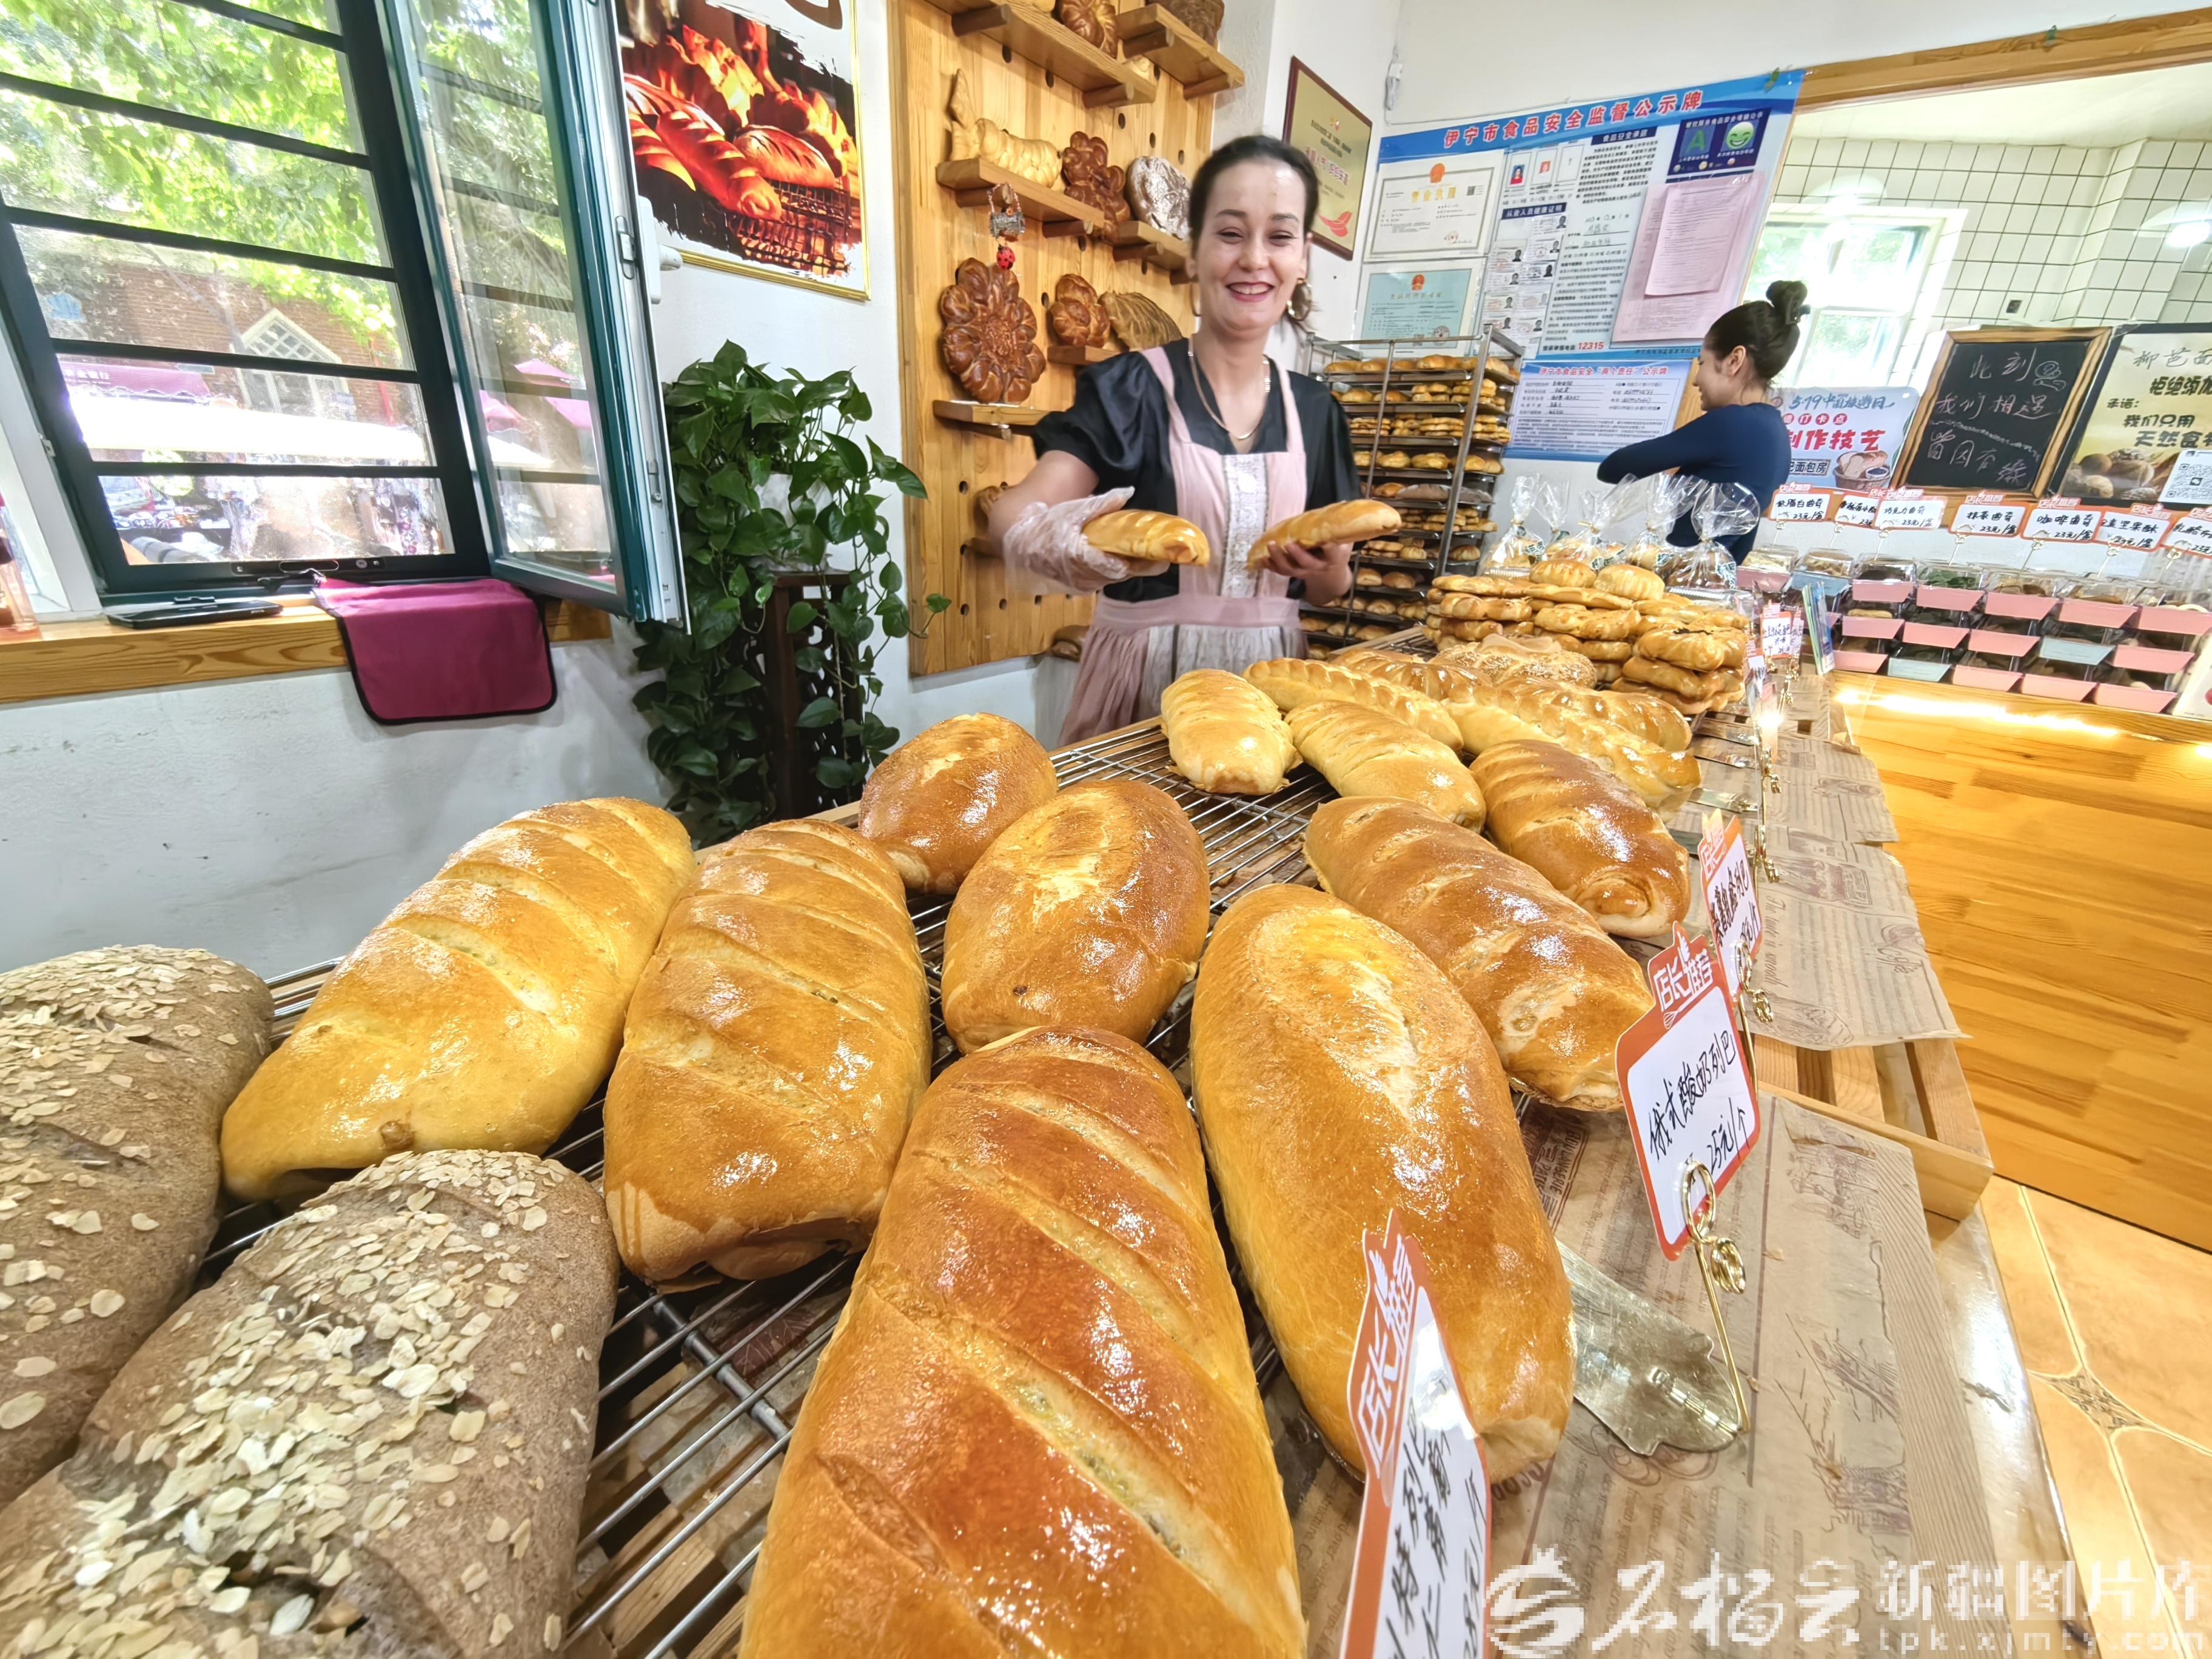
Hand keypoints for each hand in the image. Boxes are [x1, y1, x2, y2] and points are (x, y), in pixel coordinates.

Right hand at [1001, 487, 1167, 590]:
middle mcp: (1081, 576)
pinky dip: (1111, 572)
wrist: (1020, 540)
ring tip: (1143, 557)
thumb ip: (1101, 504)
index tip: (1159, 559)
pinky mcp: (1076, 586)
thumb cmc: (1047, 523)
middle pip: (1118, 575)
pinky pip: (1100, 581)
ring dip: (1125, 569)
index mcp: (1080, 557)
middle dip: (1137, 566)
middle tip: (1157, 556)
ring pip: (1110, 580)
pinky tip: (1120, 561)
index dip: (1139, 564)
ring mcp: (1078, 584)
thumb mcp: (1074, 510)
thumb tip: (1128, 491)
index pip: (1117, 567)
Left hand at [1260, 538, 1352, 601]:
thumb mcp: (1345, 542)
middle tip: (1289, 543)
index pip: (1333, 553)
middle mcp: (1318, 566)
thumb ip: (1341, 529)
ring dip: (1279, 558)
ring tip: (1270, 545)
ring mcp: (1304, 571)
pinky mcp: (1293, 573)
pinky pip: (1281, 571)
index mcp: (1334, 558)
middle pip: (1307, 563)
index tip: (1327, 542)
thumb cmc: (1337, 553)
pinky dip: (1271, 565)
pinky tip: (1262, 558)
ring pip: (1290, 568)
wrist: (1330, 576)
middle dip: (1297, 554)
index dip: (1330, 548)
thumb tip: (1342, 505)